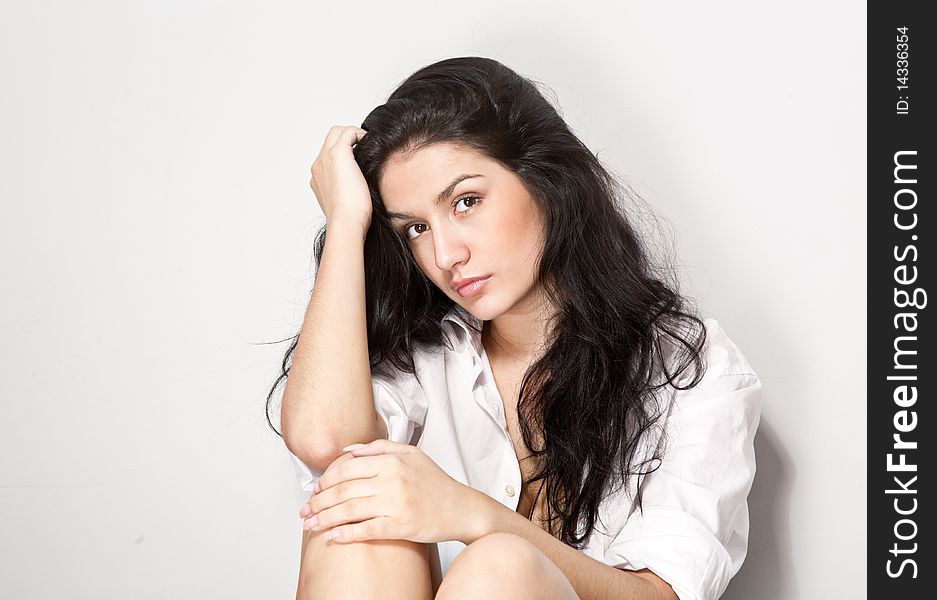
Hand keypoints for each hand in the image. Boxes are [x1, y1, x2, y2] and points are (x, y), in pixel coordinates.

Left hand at [297, 439, 483, 544]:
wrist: (462, 508)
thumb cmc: (436, 482)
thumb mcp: (411, 454)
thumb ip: (379, 448)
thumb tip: (348, 450)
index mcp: (392, 461)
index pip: (346, 468)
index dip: (325, 480)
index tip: (315, 490)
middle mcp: (392, 480)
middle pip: (343, 490)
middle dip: (318, 502)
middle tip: (305, 511)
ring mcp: (396, 503)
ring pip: (349, 511)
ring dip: (324, 519)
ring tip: (310, 526)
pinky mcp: (401, 525)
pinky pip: (366, 530)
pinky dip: (346, 535)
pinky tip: (332, 537)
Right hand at [308, 125, 371, 234]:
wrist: (346, 221)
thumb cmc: (350, 218)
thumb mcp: (345, 203)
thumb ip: (347, 191)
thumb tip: (362, 187)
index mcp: (318, 178)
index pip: (328, 156)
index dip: (345, 153)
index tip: (359, 159)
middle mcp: (318, 165)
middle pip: (329, 139)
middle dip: (346, 138)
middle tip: (363, 146)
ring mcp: (325, 158)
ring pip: (336, 132)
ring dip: (352, 134)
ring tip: (367, 143)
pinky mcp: (337, 153)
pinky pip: (348, 132)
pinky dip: (360, 134)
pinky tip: (370, 143)